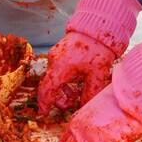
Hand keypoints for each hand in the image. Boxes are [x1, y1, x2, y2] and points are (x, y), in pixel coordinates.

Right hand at [37, 0, 140, 115]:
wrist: (99, 26)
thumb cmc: (97, 49)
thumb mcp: (96, 74)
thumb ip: (88, 94)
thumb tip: (84, 108)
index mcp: (60, 67)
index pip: (46, 90)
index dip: (44, 104)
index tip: (43, 114)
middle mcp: (54, 61)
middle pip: (50, 86)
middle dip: (59, 98)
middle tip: (72, 103)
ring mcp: (56, 55)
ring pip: (54, 78)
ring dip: (63, 89)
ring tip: (77, 93)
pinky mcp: (60, 51)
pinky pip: (58, 70)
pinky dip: (65, 79)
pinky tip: (77, 80)